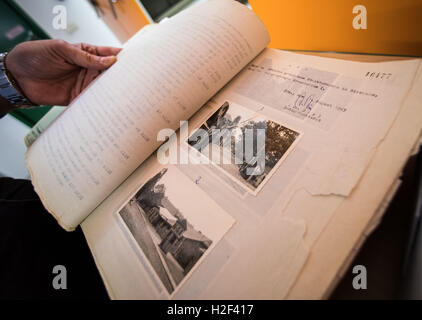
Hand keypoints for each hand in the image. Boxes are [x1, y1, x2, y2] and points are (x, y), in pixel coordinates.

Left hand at [5, 39, 121, 105]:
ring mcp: (82, 84)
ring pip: (102, 89)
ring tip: (124, 95)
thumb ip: (85, 57)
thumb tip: (110, 61)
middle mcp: (86, 69)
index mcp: (84, 53)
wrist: (18, 77)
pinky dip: (99, 104)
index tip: (131, 63)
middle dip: (119, 77)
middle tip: (132, 81)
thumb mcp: (61, 49)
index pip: (106, 55)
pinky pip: (91, 102)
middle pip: (108, 74)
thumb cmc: (36, 56)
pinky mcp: (76, 98)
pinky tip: (108, 106)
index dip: (119, 58)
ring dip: (111, 92)